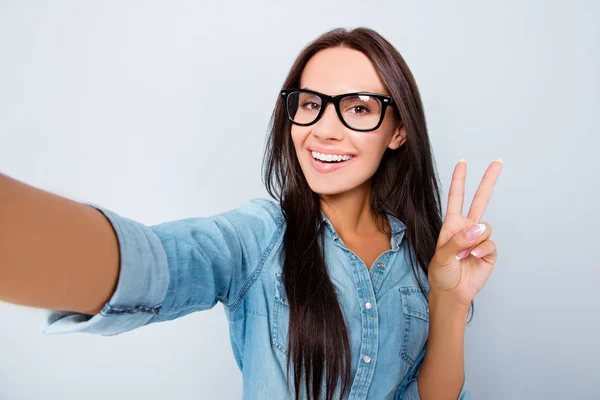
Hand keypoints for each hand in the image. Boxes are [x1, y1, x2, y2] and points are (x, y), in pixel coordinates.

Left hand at [427, 159, 502, 305]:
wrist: (451, 292)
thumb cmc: (441, 273)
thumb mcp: (442, 255)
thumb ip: (458, 241)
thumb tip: (479, 229)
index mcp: (452, 225)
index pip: (456, 198)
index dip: (459, 180)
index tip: (462, 162)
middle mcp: (467, 228)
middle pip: (480, 200)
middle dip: (488, 181)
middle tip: (498, 162)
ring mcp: (479, 239)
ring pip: (485, 228)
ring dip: (474, 242)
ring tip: (463, 256)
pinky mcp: (489, 252)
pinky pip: (490, 244)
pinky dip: (481, 251)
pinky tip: (473, 259)